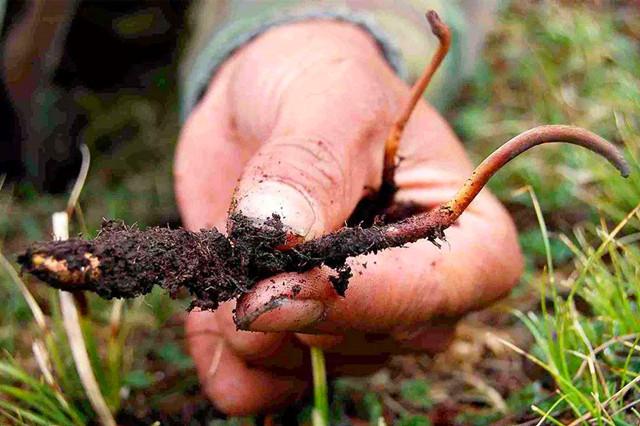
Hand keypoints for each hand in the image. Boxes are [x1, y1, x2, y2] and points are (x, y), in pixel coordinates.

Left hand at [175, 20, 522, 414]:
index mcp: (461, 230)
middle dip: (289, 305)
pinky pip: (263, 387)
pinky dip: (224, 359)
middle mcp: (419, 291)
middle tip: (237, 241)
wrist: (271, 103)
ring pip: (309, 369)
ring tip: (226, 251)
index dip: (364, 297)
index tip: (277, 280)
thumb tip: (280, 241)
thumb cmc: (321, 84)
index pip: (442, 292)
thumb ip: (311, 166)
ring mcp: (358, 322)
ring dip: (247, 326)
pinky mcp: (301, 336)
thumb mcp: (328, 99)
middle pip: (369, 340)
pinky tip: (210, 307)